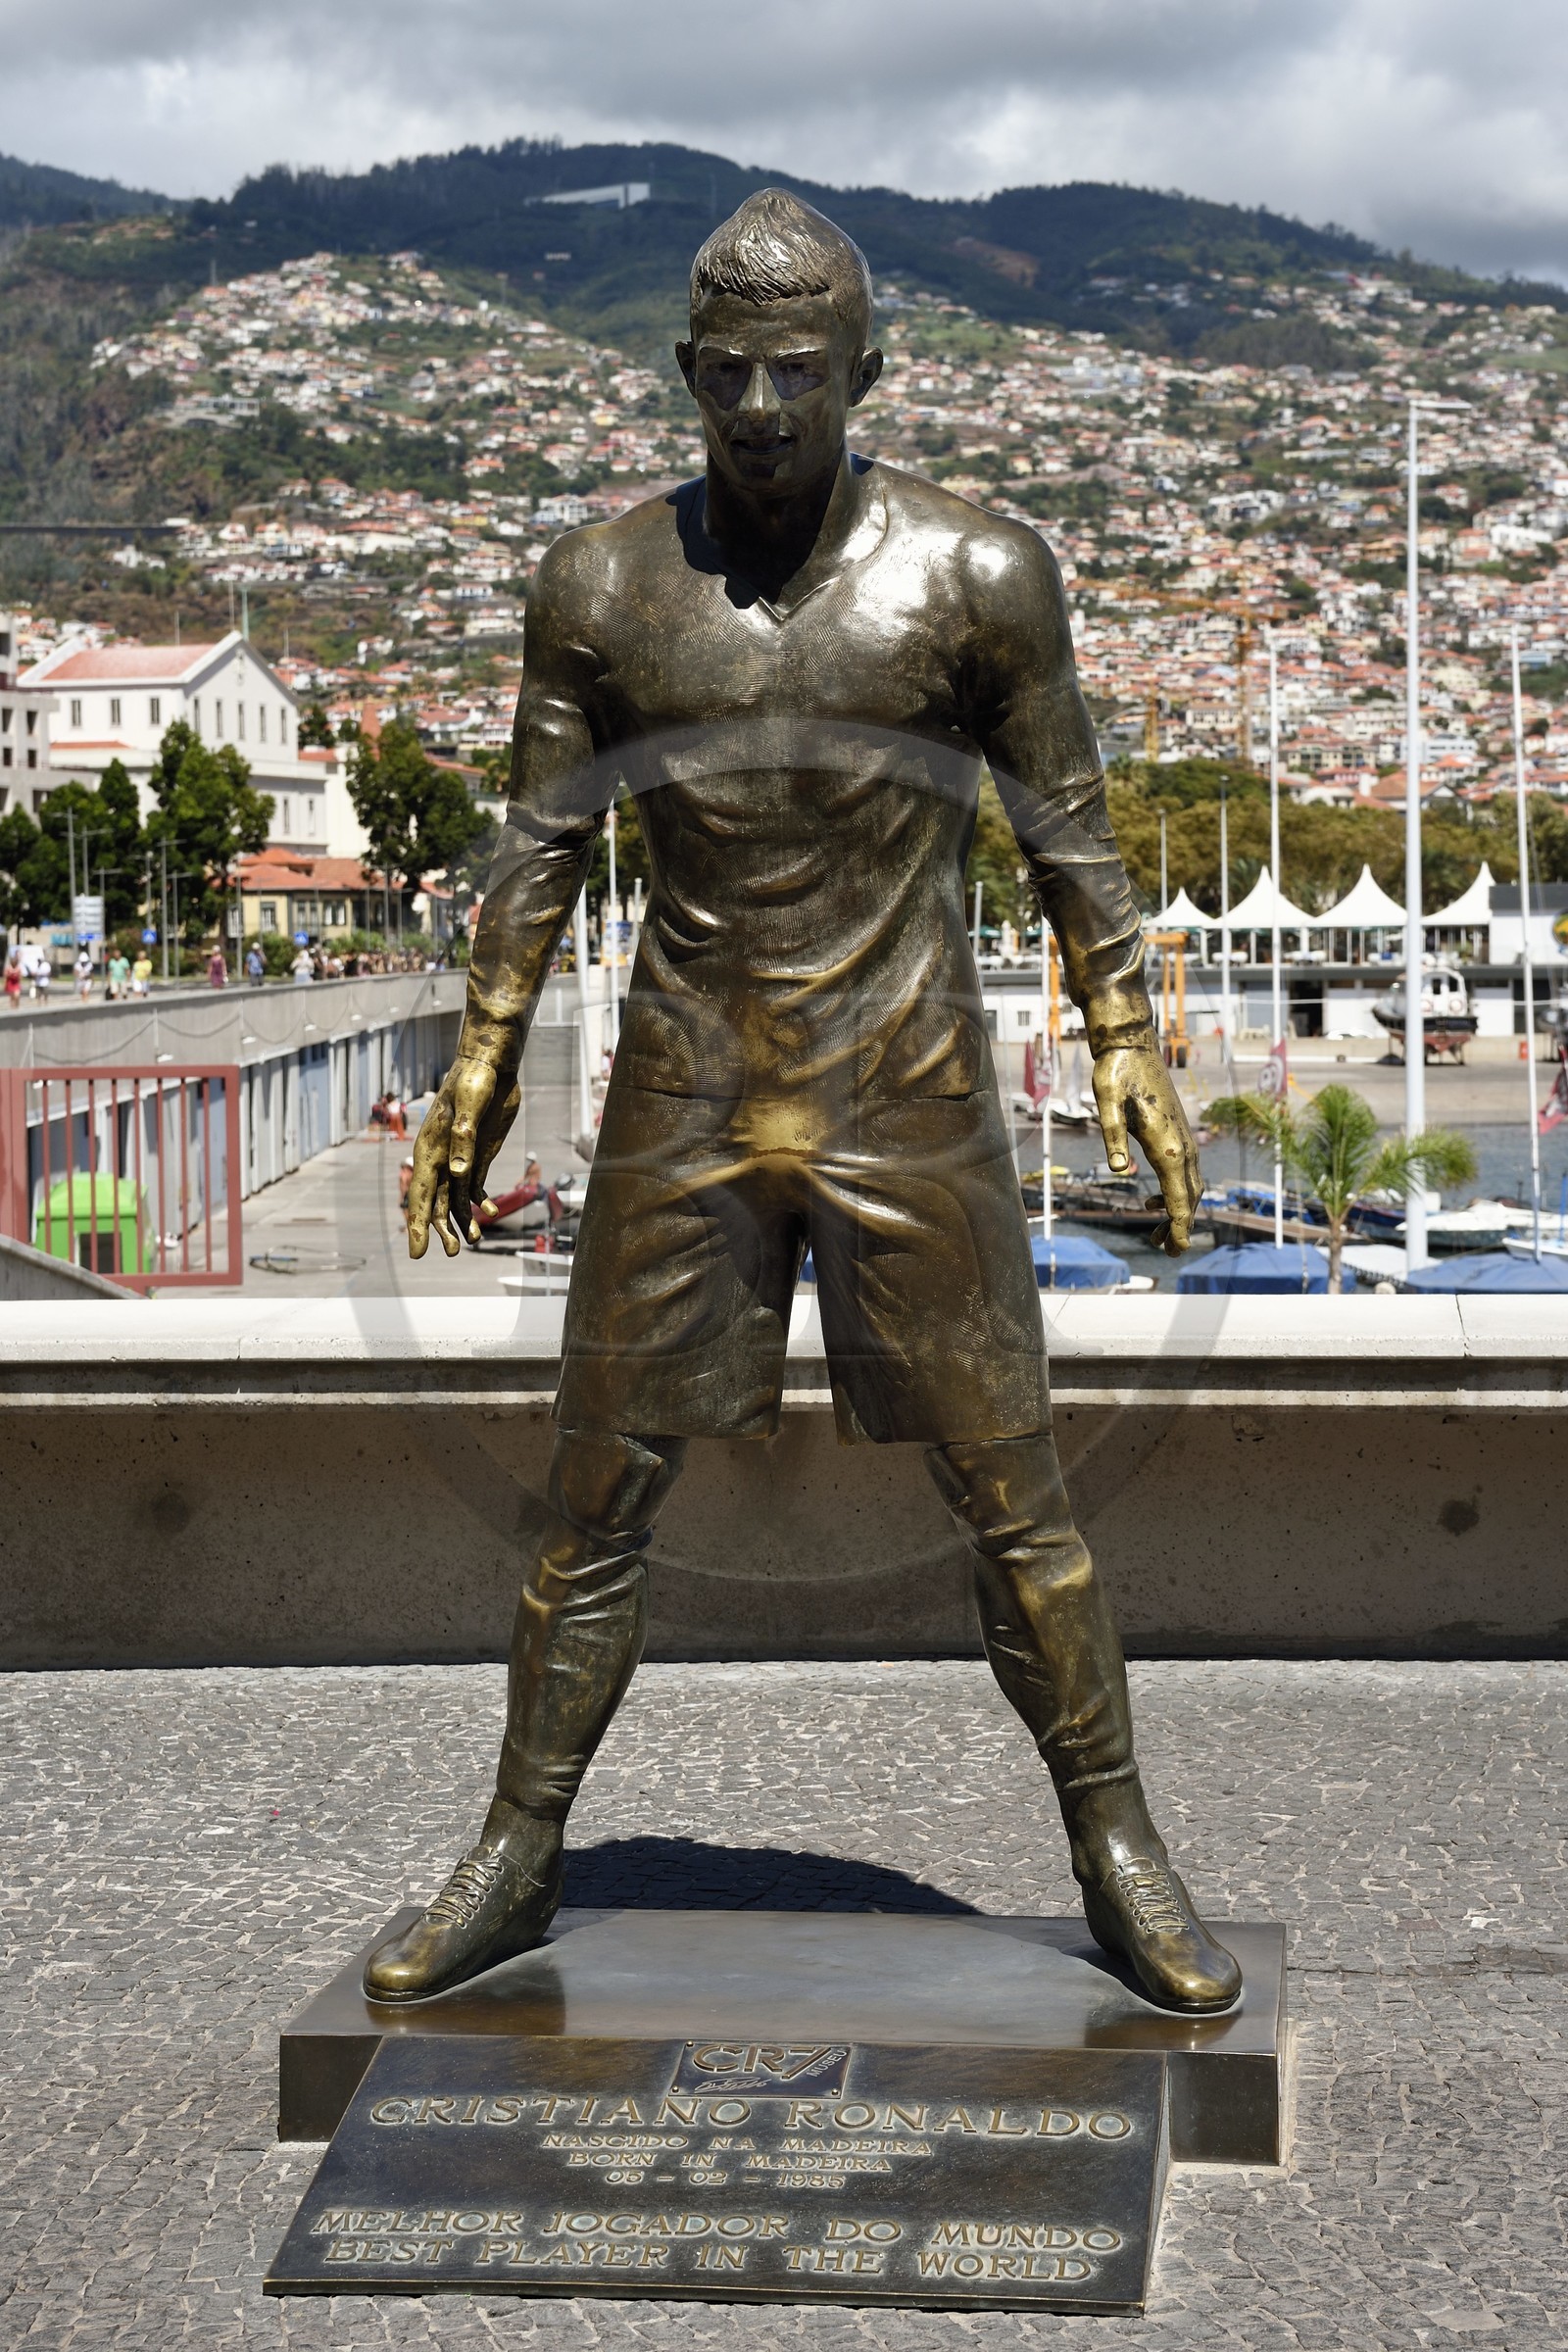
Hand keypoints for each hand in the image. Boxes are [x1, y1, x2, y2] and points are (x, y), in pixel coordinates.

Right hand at [405, 1055, 520, 1258]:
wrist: (490, 1065)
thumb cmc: (475, 1080)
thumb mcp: (471, 1105)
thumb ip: (464, 1139)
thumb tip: (458, 1173)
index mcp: (430, 1149)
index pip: (421, 1195)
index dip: (418, 1225)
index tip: (416, 1254)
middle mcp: (440, 1158)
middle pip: (436, 1202)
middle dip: (441, 1230)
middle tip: (453, 1253)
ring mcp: (458, 1157)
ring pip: (455, 1198)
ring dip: (463, 1221)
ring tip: (474, 1242)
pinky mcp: (477, 1154)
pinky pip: (474, 1185)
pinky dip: (479, 1201)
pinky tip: (490, 1212)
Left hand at [1092, 1039, 1200, 1255]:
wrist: (1132, 1046)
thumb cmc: (1116, 1074)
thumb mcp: (1106, 1104)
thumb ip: (1113, 1138)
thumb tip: (1119, 1171)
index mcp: (1168, 1147)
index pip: (1180, 1199)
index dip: (1180, 1227)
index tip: (1177, 1250)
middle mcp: (1183, 1147)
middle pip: (1189, 1199)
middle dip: (1179, 1227)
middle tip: (1164, 1251)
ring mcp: (1183, 1139)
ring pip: (1189, 1187)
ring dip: (1176, 1212)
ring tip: (1155, 1235)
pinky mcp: (1177, 1132)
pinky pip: (1183, 1172)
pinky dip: (1174, 1193)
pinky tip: (1151, 1200)